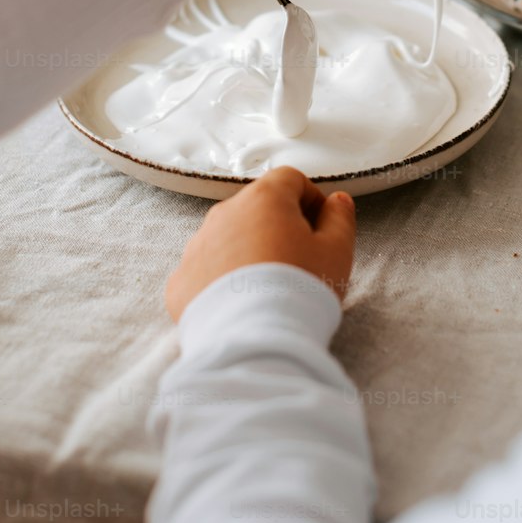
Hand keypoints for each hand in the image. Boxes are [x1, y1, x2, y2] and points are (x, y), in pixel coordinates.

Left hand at [166, 167, 356, 322]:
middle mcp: (224, 214)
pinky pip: (206, 271)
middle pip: (256, 208)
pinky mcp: (181, 280)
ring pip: (229, 238)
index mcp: (264, 199)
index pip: (289, 180)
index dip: (310, 199)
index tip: (321, 225)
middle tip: (299, 261)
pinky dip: (222, 280)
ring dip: (248, 252)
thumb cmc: (298, 291)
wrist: (253, 343)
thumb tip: (337, 201)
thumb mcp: (336, 252)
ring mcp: (197, 247)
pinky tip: (241, 304)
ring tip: (269, 288)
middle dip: (278, 227)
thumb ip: (340, 219)